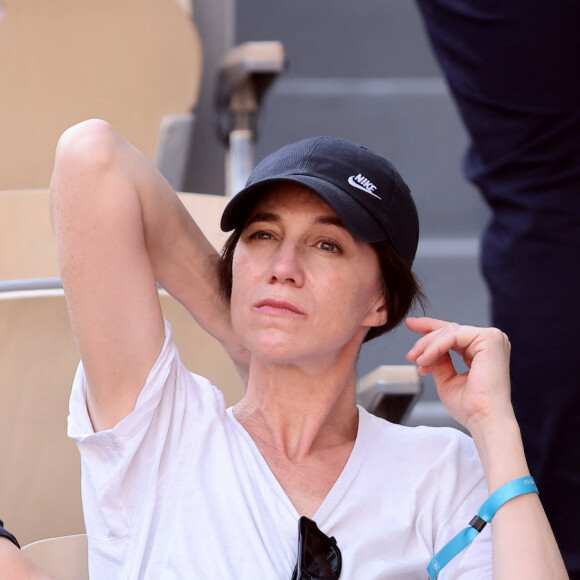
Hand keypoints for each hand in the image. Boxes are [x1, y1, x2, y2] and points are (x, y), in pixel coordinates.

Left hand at [405, 317, 513, 432]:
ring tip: (417, 361)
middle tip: (410, 355)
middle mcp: (490, 341)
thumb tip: (425, 350)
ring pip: (449, 331)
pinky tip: (424, 359)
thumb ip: (439, 361)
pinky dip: (435, 347)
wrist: (484, 420)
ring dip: (428, 346)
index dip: (430, 328)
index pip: (454, 333)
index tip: (411, 324)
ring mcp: (492, 338)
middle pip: (450, 329)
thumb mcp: (447, 379)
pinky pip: (453, 336)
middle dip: (425, 340)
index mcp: (483, 350)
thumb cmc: (470, 407)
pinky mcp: (489, 339)